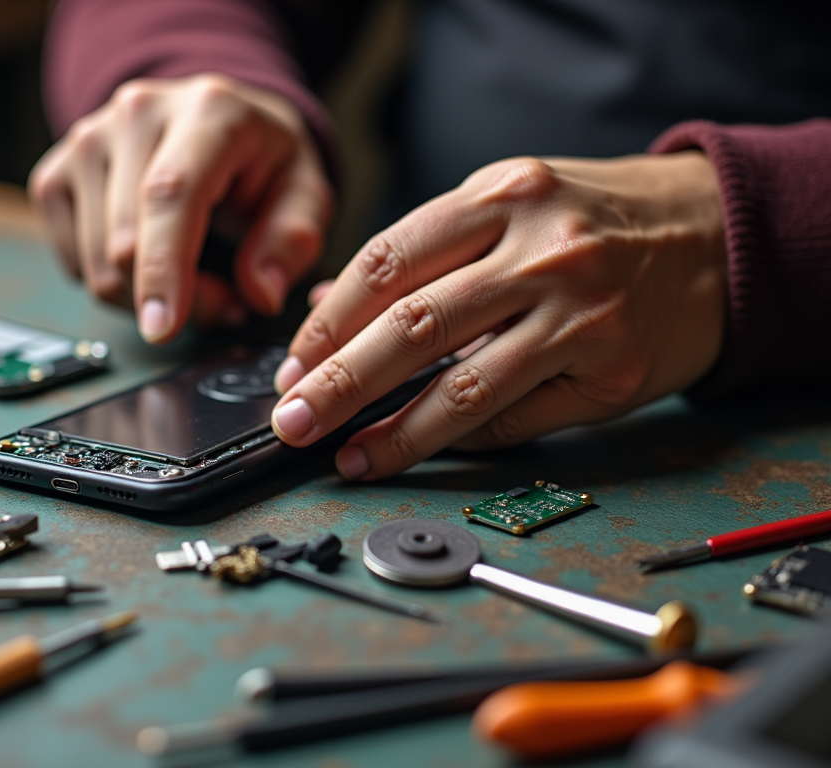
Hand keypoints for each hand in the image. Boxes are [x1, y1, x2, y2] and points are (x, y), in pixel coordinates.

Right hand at [28, 74, 332, 341]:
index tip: (163, 327)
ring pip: (97, 264)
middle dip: (179, 300)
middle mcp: (136, 115)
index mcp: (207, 112)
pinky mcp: (56, 175)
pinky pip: (75, 265)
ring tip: (196, 278)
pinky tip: (153, 263)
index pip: (170, 195)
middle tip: (227, 301)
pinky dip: (117, 286)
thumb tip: (259, 291)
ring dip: (149, 298)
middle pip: (126, 243)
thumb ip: (291, 242)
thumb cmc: (261, 162)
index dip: (164, 269)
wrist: (217, 124)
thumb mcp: (306, 196)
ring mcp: (87, 141)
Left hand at [270, 153, 726, 478]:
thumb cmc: (591, 221)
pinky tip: (417, 450)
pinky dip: (457, 440)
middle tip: (293, 420)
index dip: (328, 323)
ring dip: (392, 432)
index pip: (387, 262)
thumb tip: (328, 308)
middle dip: (339, 383)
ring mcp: (581, 313)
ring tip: (346, 456)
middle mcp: (542, 250)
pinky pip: (515, 418)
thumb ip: (422, 253)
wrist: (713, 236)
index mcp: (503, 196)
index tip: (292, 364)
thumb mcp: (507, 205)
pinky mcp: (611, 371)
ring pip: (463, 387)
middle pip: (413, 326)